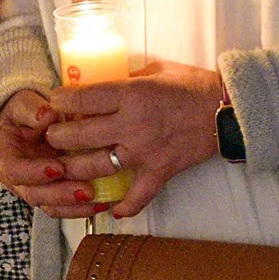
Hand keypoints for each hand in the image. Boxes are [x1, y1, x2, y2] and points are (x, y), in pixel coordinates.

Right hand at [0, 90, 96, 213]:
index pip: (14, 170)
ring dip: (74, 207)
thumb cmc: (23, 111)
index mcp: (3, 154)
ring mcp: (34, 187)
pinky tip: (103, 204)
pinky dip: (83, 208)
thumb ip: (31, 108)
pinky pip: (65, 207)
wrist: (27, 121)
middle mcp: (16, 177)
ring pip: (51, 206)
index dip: (34, 172)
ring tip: (98, 201)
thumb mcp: (23, 103)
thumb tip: (48, 116)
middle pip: (34, 194)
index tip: (57, 167)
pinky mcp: (51, 192)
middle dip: (61, 195)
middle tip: (86, 191)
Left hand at [46, 61, 223, 218]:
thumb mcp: (155, 70)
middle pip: (81, 135)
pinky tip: (110, 210)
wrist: (228, 109)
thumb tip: (102, 83)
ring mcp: (145, 152)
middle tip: (51, 136)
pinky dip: (124, 207)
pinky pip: (138, 196)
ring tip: (63, 166)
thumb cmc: (192, 84)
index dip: (61, 100)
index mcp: (131, 94)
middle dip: (58, 136)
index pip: (83, 98)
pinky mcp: (160, 171)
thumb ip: (127, 78)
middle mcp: (133, 125)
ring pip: (97, 166)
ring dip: (75, 168)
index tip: (52, 101)